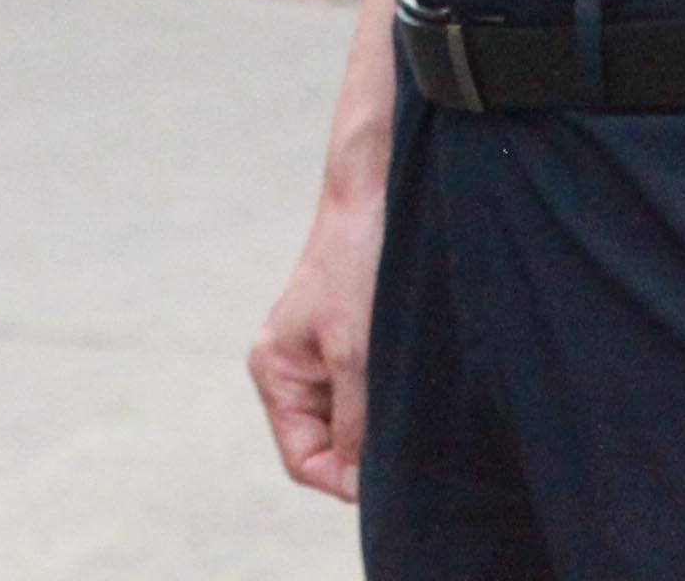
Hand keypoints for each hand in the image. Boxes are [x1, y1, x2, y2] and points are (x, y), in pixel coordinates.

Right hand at [245, 184, 383, 500]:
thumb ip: (355, 422)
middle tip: (407, 443)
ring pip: (350, 425)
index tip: (389, 479)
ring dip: (378, 425)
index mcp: (274, 374)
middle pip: (326, 447)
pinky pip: (364, 398)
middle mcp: (290, 373)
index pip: (303, 460)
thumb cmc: (355, 269)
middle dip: (363, 452)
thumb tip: (359, 484)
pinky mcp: (347, 348)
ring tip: (408, 405)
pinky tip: (410, 387)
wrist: (376, 200)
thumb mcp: (355, 354)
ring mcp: (319, 361)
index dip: (343, 480)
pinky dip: (386, 402)